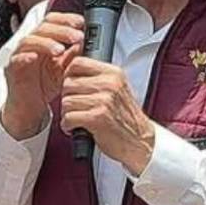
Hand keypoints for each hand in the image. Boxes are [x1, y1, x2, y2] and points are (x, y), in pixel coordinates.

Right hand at [1, 12, 83, 139]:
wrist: (31, 107)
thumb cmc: (45, 85)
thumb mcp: (65, 68)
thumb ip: (73, 55)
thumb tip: (87, 43)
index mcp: (44, 39)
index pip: (52, 20)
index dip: (66, 19)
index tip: (81, 23)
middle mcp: (31, 44)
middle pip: (43, 27)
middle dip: (61, 30)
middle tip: (77, 37)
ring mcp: (19, 55)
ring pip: (29, 40)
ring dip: (46, 43)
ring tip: (60, 50)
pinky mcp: (11, 69)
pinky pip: (16, 58)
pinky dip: (25, 56)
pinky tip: (35, 57)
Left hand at [59, 57, 156, 174]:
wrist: (139, 141)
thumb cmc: (125, 118)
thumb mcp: (116, 89)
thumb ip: (97, 78)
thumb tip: (70, 71)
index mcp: (113, 73)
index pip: (78, 63)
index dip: (69, 76)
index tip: (72, 87)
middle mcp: (109, 84)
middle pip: (68, 83)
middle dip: (67, 98)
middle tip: (76, 108)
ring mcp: (104, 100)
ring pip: (66, 101)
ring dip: (67, 114)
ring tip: (77, 119)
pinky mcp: (97, 118)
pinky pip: (68, 117)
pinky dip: (67, 126)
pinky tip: (76, 128)